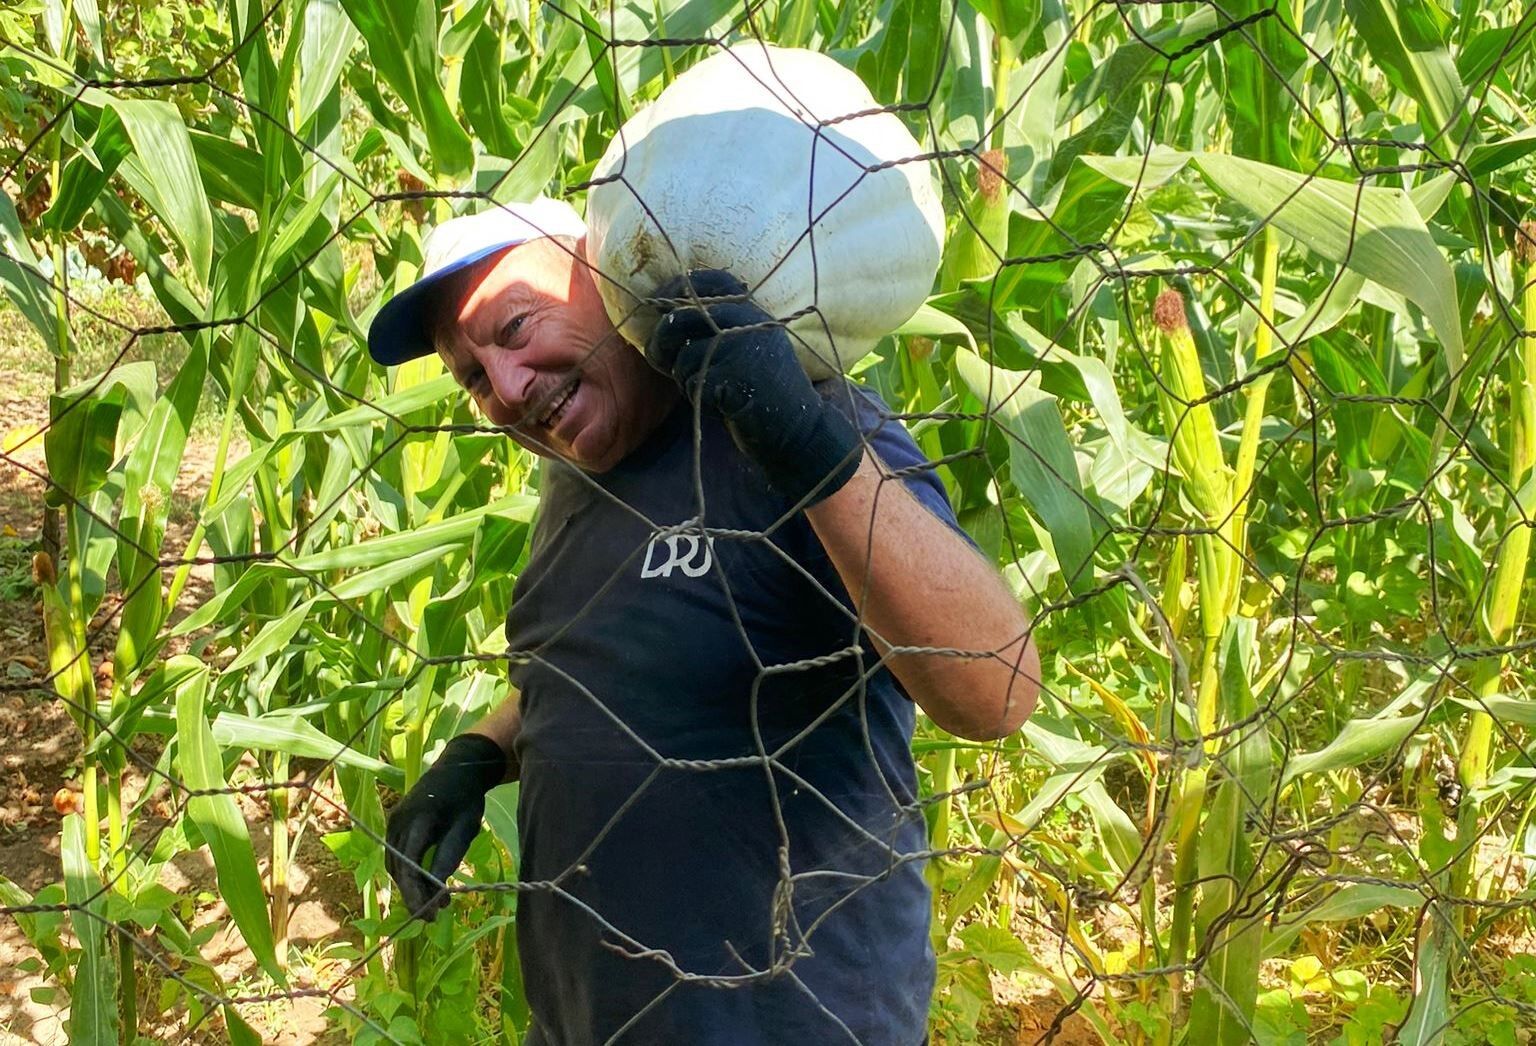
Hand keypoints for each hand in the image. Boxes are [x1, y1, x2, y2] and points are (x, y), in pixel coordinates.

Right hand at [385, 733, 506, 919]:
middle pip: (398, 869)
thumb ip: (448, 857)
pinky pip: (396, 854)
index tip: (430, 914)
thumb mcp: (464, 829)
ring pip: (395, 864)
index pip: (409, 866)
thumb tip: (437, 890)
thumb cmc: (466, 799)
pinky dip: (408, 872)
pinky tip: (425, 884)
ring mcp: (394, 822)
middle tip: (435, 915)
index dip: (416, 893)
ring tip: (434, 904)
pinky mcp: (395, 823)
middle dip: (414, 895)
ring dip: (410, 886)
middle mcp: (398, 822)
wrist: (458, 768)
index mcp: (417, 821)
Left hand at [646, 269, 861, 506]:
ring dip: (685, 379)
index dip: (677, 287)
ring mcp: (741, 348)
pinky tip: (722, 405)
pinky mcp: (733, 377)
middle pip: (681, 317)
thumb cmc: (763, 389)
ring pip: (683, 356)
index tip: (659, 306)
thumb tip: (661, 317)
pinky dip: (698, 398)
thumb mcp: (747, 346)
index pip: (710, 280)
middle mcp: (747, 322)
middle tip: (659, 358)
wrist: (798, 428)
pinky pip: (692, 383)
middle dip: (661, 340)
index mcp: (752, 310)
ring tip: (712, 390)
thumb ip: (716, 328)